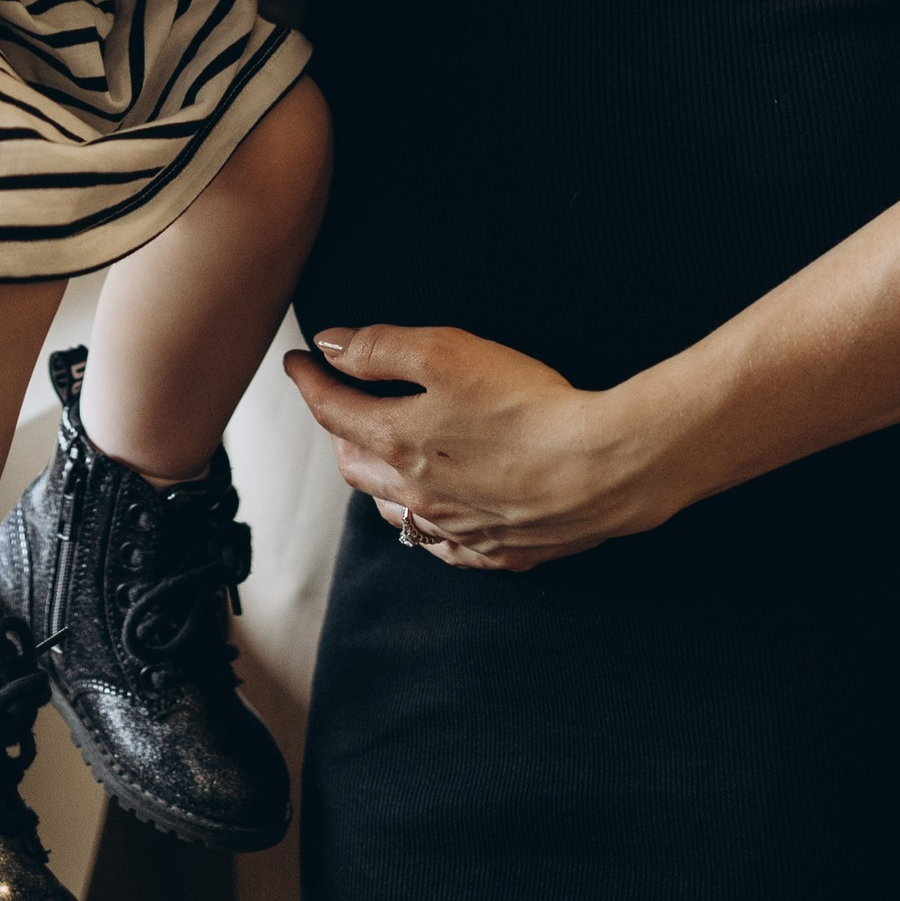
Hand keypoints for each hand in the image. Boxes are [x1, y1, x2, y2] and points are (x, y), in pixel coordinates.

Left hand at [283, 323, 674, 568]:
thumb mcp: (447, 353)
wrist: (602, 468)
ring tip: (381, 453)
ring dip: (377, 477)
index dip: (308, 380)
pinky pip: (443, 545)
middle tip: (339, 402)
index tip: (297, 361)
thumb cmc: (526, 403)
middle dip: (338, 429)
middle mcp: (416, 496)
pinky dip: (426, 523)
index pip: (330, 409)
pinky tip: (436, 512)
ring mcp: (456, 531)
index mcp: (396, 443)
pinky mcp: (498, 552)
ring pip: (394, 509)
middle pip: (354, 463)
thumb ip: (381, 349)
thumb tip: (329, 348)